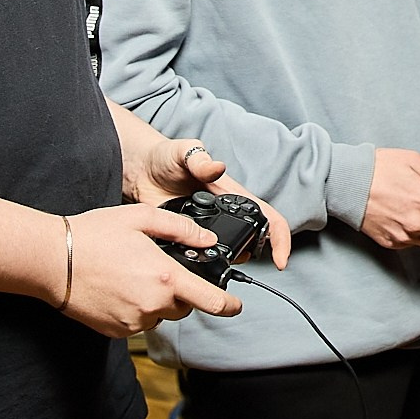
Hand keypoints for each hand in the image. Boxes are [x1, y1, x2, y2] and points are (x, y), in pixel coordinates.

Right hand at [60, 202, 240, 334]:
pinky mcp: (116, 331)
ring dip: (156, 300)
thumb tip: (206, 239)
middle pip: (184, 306)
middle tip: (158, 269)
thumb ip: (181, 228)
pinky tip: (118, 288)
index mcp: (166, 278)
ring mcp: (134, 321)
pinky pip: (138, 322)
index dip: (229, 305)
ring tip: (131, 275)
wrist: (52, 260)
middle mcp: (153, 305)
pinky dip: (136, 308)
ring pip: (160, 314)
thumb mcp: (141, 218)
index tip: (236, 305)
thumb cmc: (94, 234)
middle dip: (180, 291)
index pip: (211, 301)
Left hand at [127, 129, 290, 269]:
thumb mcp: (184, 152)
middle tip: (234, 262)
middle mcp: (224, 215)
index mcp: (232, 195)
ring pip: (226, 253)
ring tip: (208, 263)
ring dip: (224, 262)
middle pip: (250, 242)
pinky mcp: (186, 240)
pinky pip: (197, 258)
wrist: (140, 171)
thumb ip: (200, 159)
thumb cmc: (166, 157)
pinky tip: (188, 266)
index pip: (267, 217)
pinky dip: (197, 265)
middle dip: (249, 255)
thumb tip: (218, 166)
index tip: (279, 260)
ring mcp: (205, 230)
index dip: (279, 239)